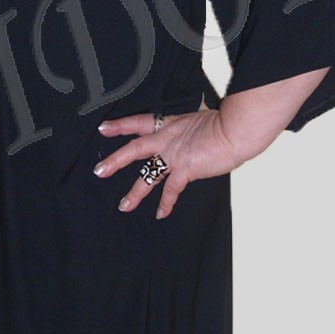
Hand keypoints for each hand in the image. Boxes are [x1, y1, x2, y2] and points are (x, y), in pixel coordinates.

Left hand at [93, 103, 246, 219]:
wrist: (235, 130)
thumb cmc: (226, 124)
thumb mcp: (198, 120)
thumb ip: (187, 130)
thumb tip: (191, 134)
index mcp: (170, 124)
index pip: (139, 122)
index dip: (120, 125)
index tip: (103, 128)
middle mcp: (167, 139)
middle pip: (134, 149)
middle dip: (115, 161)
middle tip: (99, 171)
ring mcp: (174, 154)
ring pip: (148, 175)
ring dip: (135, 192)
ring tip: (124, 206)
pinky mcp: (185, 169)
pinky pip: (171, 189)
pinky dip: (166, 203)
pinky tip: (160, 213)